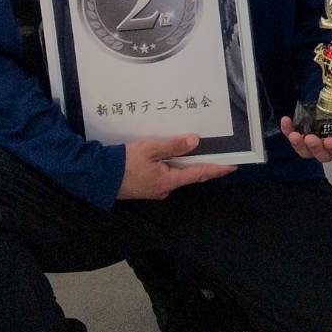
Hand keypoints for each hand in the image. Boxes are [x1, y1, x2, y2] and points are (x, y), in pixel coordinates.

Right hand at [118, 133, 236, 199]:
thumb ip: (173, 145)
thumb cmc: (123, 162)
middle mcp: (165, 188)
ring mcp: (155, 190)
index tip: (235, 165)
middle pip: (190, 175)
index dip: (218, 169)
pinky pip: (166, 175)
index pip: (200, 174)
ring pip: (177, 175)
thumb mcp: (149, 148)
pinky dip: (173, 165)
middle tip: (219, 153)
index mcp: (168, 180)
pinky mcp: (146, 187)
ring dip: (187, 164)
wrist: (97, 177)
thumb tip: (195, 141)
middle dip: (204, 165)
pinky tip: (173, 155)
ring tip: (197, 149)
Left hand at [280, 86, 331, 163]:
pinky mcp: (303, 138)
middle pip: (324, 155)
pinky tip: (286, 122)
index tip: (329, 141)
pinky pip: (295, 140)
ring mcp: (317, 144)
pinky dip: (288, 132)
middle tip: (310, 138)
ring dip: (299, 146)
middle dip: (316, 148)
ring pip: (307, 152)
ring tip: (294, 135)